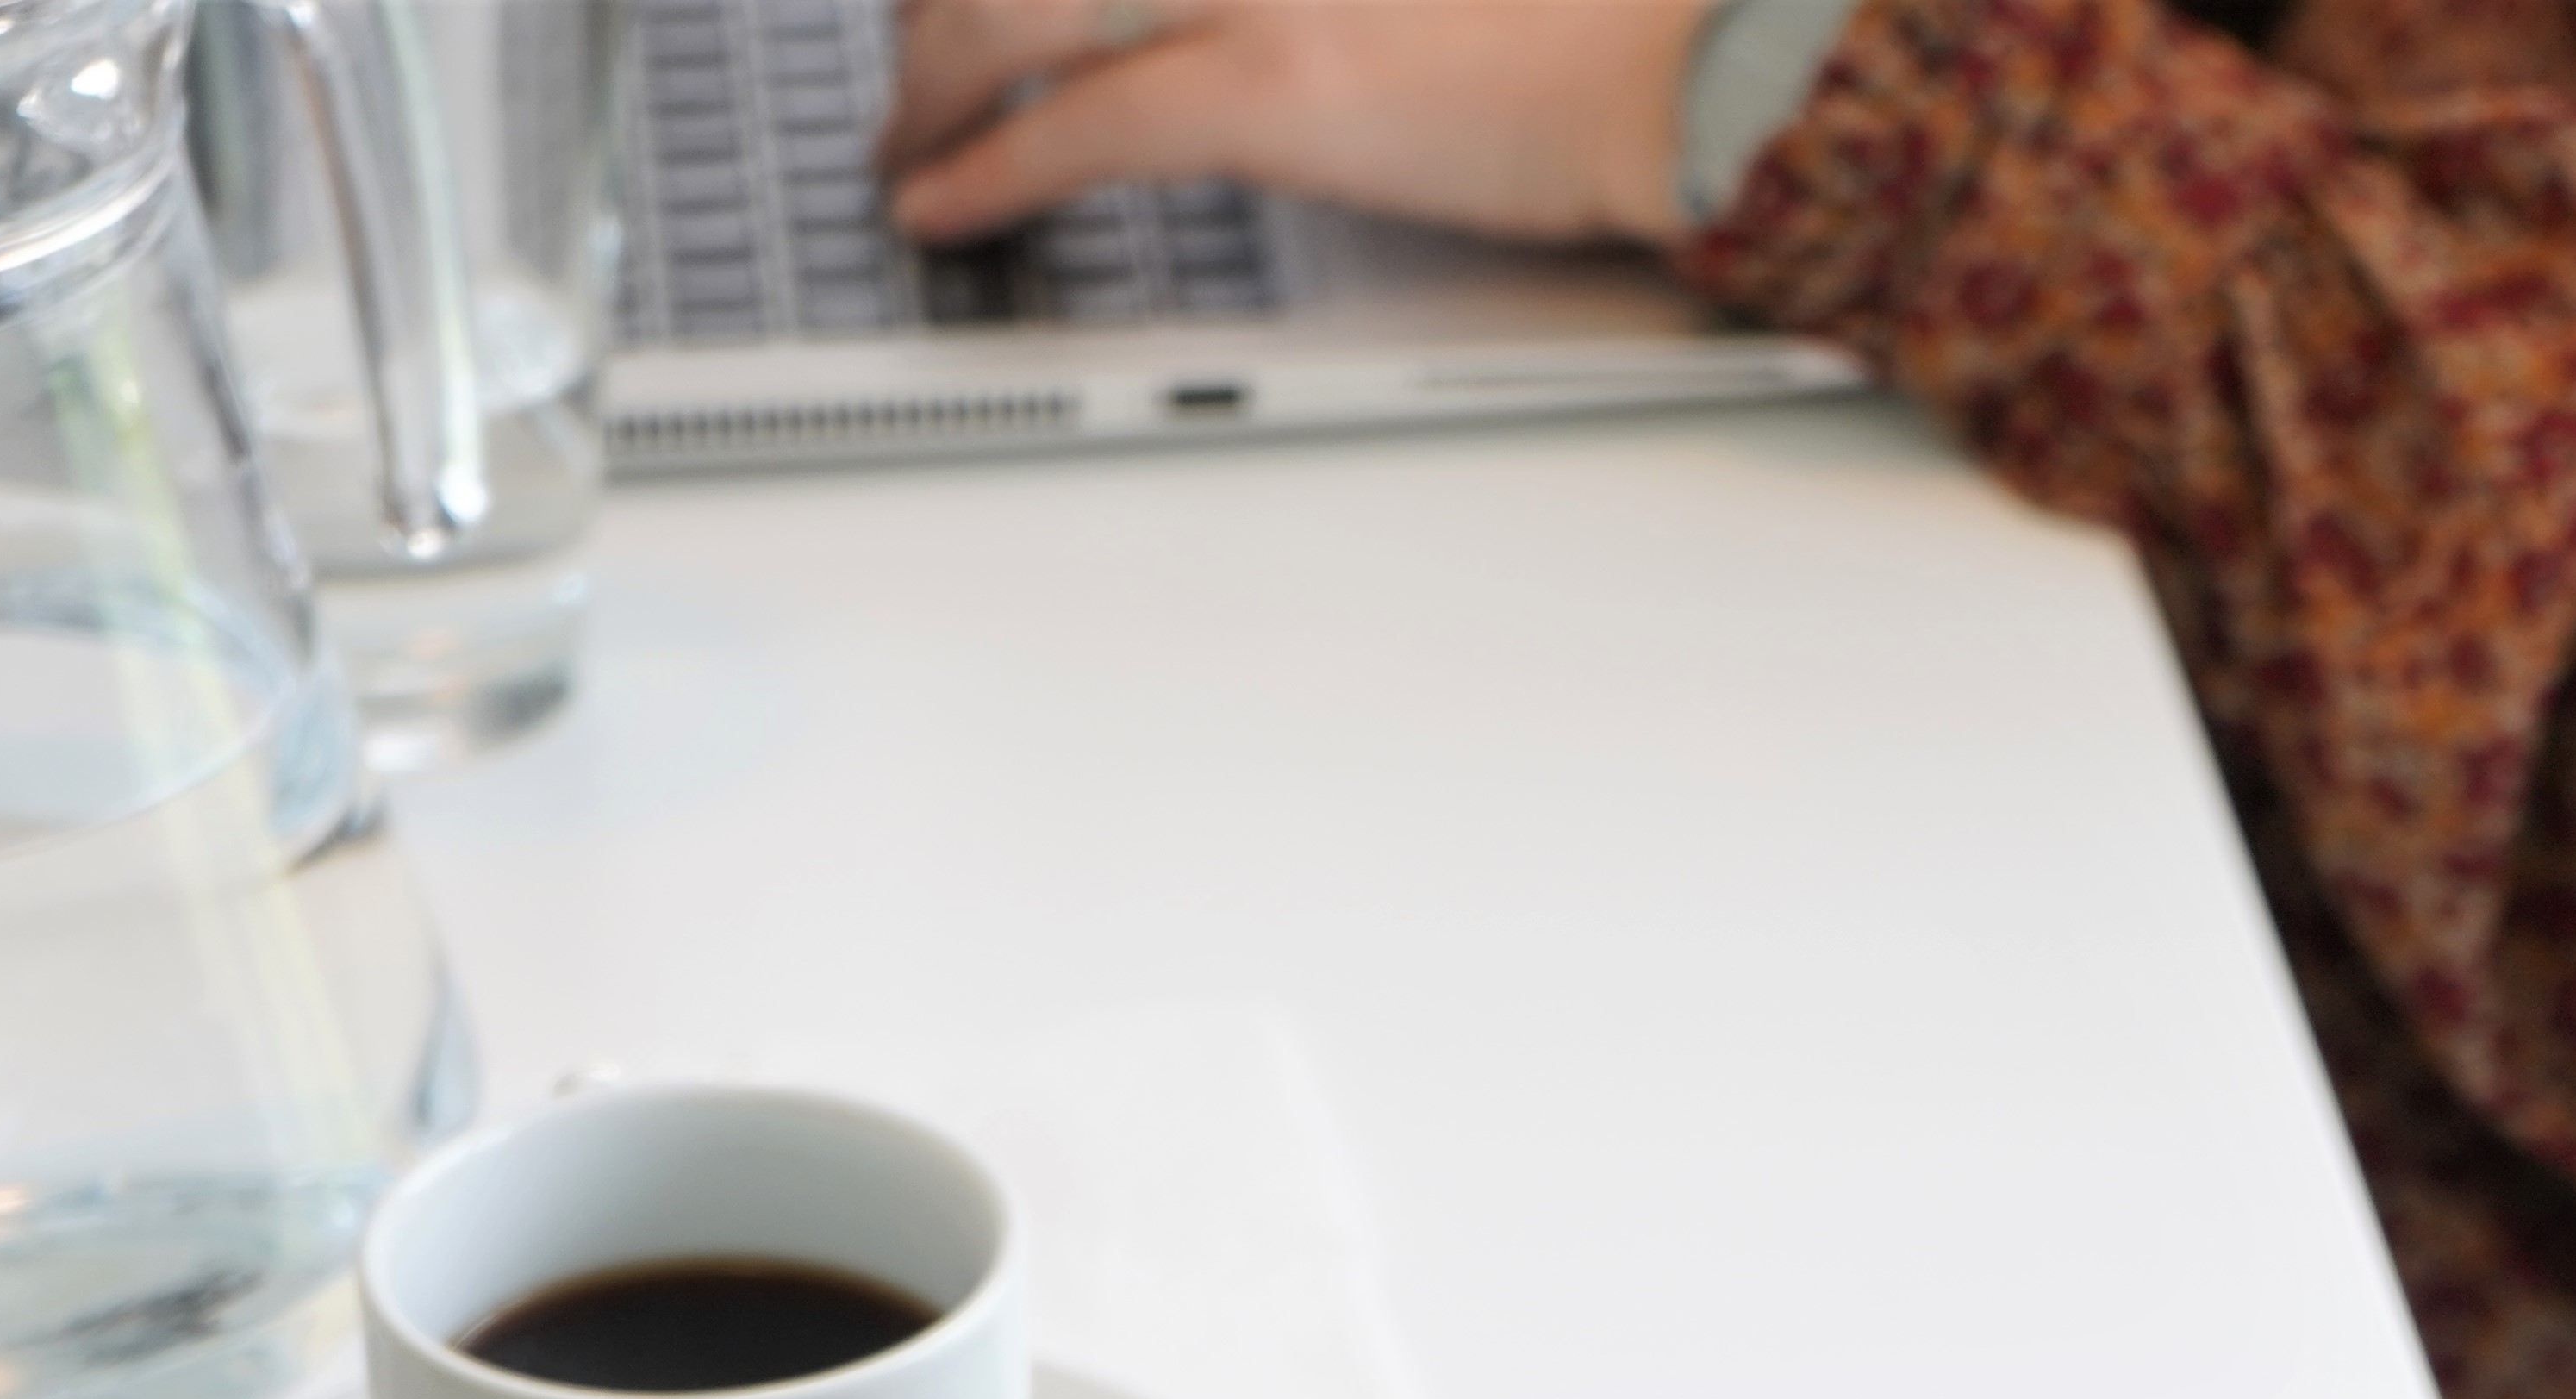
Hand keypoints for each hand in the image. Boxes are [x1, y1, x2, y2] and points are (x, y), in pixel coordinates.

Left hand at [880, 0, 1710, 247]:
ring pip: (1008, 9)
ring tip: (906, 144)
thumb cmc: (1573, 7)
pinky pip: (1075, 128)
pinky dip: (982, 169)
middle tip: (918, 60)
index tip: (955, 5)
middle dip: (938, 7)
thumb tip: (1210, 12)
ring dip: (931, 83)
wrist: (1669, 58)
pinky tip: (937, 202)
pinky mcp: (1266, 91)